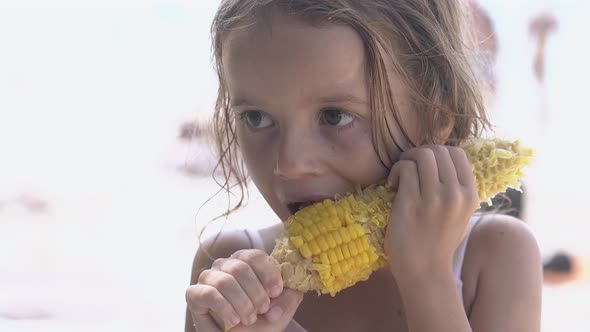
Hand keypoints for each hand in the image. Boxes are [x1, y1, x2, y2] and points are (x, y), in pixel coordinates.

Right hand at [186, 249, 303, 331]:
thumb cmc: (260, 323)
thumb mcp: (281, 311)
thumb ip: (290, 296)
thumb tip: (286, 289)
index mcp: (245, 262)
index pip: (255, 256)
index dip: (268, 274)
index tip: (276, 293)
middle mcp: (225, 265)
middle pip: (240, 268)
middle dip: (255, 293)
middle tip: (262, 311)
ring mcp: (208, 278)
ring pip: (225, 280)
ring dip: (242, 303)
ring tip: (249, 319)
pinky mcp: (194, 294)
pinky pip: (208, 293)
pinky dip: (224, 308)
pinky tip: (233, 321)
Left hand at [384, 145, 478, 278]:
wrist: (424, 271)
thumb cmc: (438, 241)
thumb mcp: (460, 214)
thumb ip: (458, 188)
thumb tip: (445, 159)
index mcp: (470, 195)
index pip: (457, 153)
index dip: (437, 152)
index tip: (424, 166)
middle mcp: (455, 195)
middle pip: (437, 150)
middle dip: (418, 154)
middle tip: (407, 168)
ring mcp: (434, 199)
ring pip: (421, 155)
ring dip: (406, 160)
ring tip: (400, 177)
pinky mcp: (411, 204)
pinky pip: (405, 169)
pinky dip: (396, 172)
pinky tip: (392, 186)